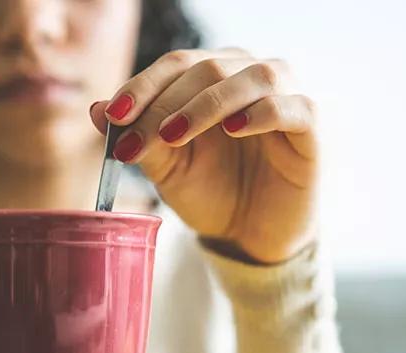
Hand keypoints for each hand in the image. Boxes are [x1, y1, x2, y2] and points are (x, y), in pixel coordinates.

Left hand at [90, 47, 319, 263]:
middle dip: (165, 103)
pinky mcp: (309, 126)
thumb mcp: (167, 169)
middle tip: (136, 140)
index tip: (112, 116)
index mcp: (212, 78)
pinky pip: (290, 106)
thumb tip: (95, 109)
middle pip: (206, 67)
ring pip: (250, 77)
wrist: (249, 235)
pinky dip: (259, 113)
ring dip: (206, 104)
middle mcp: (248, 76)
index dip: (142, 86)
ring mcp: (283, 96)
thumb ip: (139, 138)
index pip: (175, 64)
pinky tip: (232, 129)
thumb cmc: (210, 193)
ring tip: (174, 134)